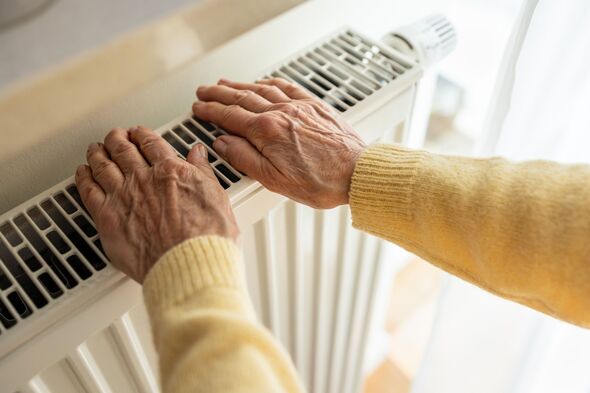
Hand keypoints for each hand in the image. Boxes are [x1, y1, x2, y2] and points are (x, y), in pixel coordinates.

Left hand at [75, 127, 238, 282]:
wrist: (190, 263)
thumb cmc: (207, 237)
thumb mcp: (216, 196)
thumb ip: (202, 171)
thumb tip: (198, 155)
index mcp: (170, 170)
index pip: (150, 143)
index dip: (141, 134)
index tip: (138, 133)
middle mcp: (143, 179)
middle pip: (122, 149)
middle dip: (117, 138)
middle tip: (115, 136)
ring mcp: (122, 197)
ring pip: (102, 165)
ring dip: (97, 153)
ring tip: (95, 149)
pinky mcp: (107, 218)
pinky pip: (88, 190)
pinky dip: (83, 178)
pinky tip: (83, 174)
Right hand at [193, 78, 365, 208]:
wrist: (356, 173)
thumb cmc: (321, 181)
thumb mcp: (274, 180)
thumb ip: (245, 159)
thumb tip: (222, 144)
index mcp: (267, 132)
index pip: (230, 117)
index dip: (211, 112)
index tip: (199, 109)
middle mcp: (281, 114)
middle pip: (242, 99)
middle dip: (219, 94)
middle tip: (203, 92)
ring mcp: (298, 107)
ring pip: (262, 90)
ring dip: (240, 86)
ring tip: (225, 83)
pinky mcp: (314, 106)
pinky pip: (287, 87)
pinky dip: (270, 82)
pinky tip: (264, 82)